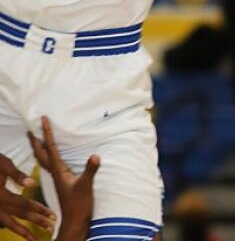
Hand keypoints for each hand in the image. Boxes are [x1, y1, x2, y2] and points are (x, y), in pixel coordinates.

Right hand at [0, 151, 53, 240]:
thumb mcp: (3, 164)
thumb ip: (16, 175)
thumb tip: (32, 184)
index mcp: (1, 195)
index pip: (25, 204)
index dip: (40, 210)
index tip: (53, 216)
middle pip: (20, 215)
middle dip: (37, 221)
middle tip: (51, 228)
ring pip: (9, 223)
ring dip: (23, 231)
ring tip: (35, 239)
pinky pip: (2, 221)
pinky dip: (13, 227)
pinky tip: (21, 231)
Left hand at [28, 118, 98, 237]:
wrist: (75, 222)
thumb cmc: (79, 205)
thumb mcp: (86, 186)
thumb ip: (90, 171)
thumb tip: (95, 156)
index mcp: (59, 171)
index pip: (51, 149)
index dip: (47, 134)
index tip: (43, 120)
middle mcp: (56, 173)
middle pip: (41, 154)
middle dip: (36, 141)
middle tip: (30, 129)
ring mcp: (58, 178)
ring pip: (45, 160)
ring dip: (40, 148)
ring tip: (37, 140)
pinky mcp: (63, 182)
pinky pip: (52, 165)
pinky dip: (49, 157)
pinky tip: (53, 158)